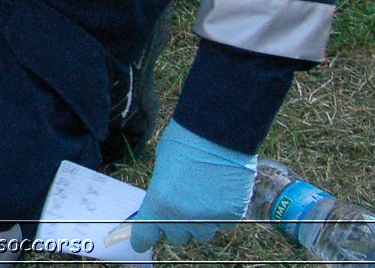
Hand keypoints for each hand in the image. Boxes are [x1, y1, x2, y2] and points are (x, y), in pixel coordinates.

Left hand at [130, 119, 255, 250]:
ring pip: (202, 233)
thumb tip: (164, 205)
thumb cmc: (185, 141)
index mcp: (159, 203)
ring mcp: (210, 218)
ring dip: (200, 221)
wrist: (219, 131)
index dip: (142, 239)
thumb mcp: (162, 166)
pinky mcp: (233, 215)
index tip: (141, 242)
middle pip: (177, 236)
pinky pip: (223, 225)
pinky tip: (220, 194)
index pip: (145, 235)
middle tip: (181, 205)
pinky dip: (221, 216)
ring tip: (204, 196)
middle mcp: (184, 216)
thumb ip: (162, 192)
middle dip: (176, 224)